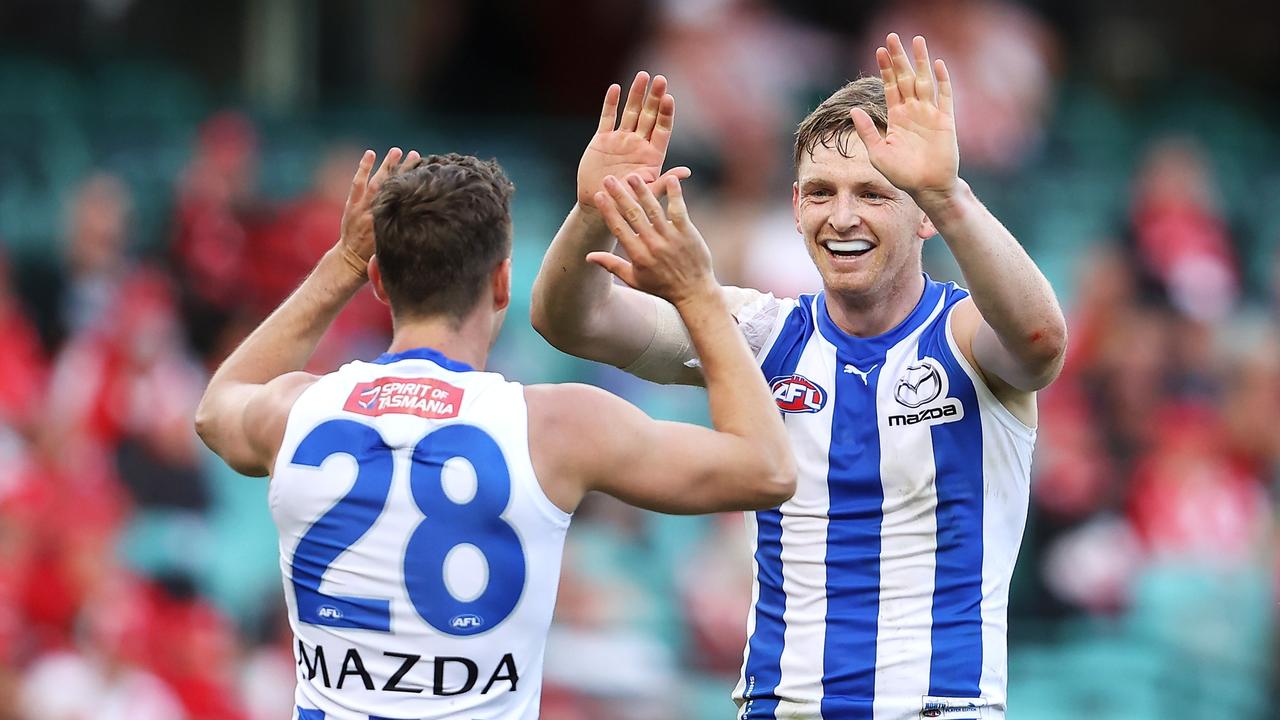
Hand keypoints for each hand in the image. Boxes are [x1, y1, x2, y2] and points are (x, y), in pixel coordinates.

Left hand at [337, 147, 422, 276]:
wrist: (350, 262)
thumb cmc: (377, 258)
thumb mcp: (395, 250)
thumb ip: (405, 236)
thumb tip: (427, 229)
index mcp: (390, 225)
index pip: (405, 203)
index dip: (415, 189)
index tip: (427, 177)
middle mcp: (378, 215)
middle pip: (394, 188)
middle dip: (405, 171)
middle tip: (416, 155)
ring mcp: (363, 209)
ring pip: (377, 183)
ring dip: (387, 166)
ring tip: (397, 151)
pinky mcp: (352, 205)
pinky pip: (358, 184)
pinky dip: (363, 168)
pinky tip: (370, 154)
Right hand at [578, 72, 689, 212]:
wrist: (601, 205)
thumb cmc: (628, 204)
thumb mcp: (648, 193)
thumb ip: (665, 181)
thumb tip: (687, 172)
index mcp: (652, 155)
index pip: (662, 129)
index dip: (666, 113)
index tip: (669, 98)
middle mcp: (639, 143)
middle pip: (649, 115)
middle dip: (654, 97)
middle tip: (660, 78)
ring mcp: (621, 139)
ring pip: (630, 112)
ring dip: (636, 94)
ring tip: (642, 75)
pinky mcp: (602, 140)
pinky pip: (608, 117)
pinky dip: (610, 103)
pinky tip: (615, 88)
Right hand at [587, 173, 716, 307]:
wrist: (694, 292)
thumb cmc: (662, 286)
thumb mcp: (634, 279)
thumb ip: (612, 265)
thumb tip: (588, 256)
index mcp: (638, 256)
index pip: (619, 229)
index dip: (608, 211)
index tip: (599, 196)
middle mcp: (653, 245)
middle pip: (633, 215)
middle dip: (620, 196)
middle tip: (609, 179)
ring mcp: (671, 238)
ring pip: (654, 210)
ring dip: (642, 191)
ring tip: (633, 176)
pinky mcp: (687, 232)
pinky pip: (679, 210)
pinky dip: (675, 194)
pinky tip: (670, 179)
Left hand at [852, 34, 958, 201]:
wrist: (927, 187)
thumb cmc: (902, 174)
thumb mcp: (878, 153)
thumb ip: (867, 131)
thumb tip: (853, 109)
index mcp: (896, 117)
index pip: (890, 87)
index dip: (885, 69)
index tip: (879, 51)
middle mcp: (912, 111)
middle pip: (905, 78)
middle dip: (899, 58)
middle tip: (892, 37)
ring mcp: (930, 114)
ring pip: (924, 81)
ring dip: (920, 61)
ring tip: (916, 40)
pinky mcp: (945, 120)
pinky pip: (944, 96)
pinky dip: (942, 80)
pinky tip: (938, 64)